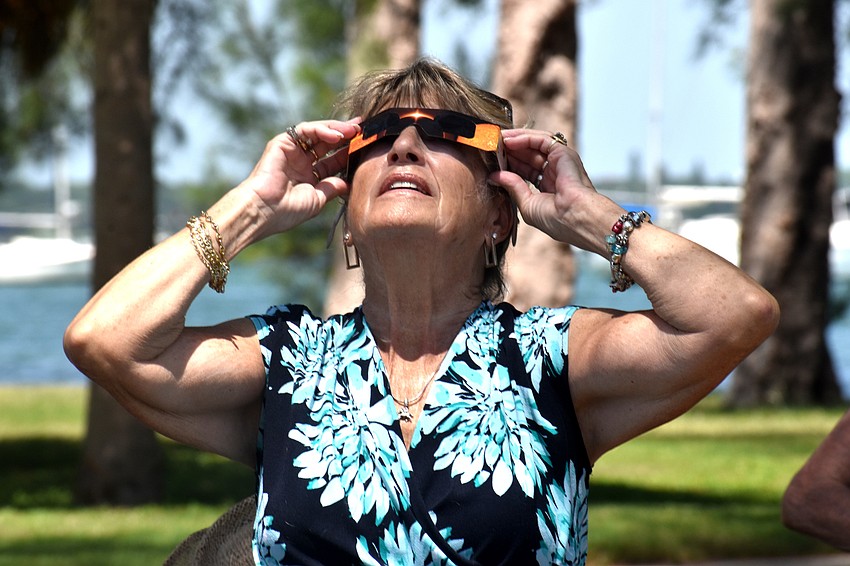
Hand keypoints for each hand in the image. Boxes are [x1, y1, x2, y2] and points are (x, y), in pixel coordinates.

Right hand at [240, 119, 360, 237]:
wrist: (264, 211)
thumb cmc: (287, 211)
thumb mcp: (317, 199)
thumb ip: (332, 188)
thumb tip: (349, 182)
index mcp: (309, 175)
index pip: (333, 159)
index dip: (348, 153)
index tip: (366, 148)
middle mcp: (301, 161)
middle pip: (327, 143)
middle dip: (346, 136)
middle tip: (363, 131)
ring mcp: (292, 151)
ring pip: (318, 133)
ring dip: (337, 129)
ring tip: (354, 131)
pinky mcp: (282, 143)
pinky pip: (305, 130)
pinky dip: (322, 130)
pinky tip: (337, 136)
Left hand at [490, 129, 620, 250]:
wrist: (576, 218)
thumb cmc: (557, 219)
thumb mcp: (527, 204)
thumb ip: (512, 186)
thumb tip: (494, 176)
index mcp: (548, 187)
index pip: (524, 170)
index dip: (508, 164)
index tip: (491, 161)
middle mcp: (554, 172)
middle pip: (527, 155)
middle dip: (508, 150)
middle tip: (490, 146)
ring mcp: (559, 161)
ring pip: (533, 145)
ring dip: (513, 141)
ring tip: (496, 140)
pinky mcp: (562, 152)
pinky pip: (540, 140)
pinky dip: (523, 138)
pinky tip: (508, 141)